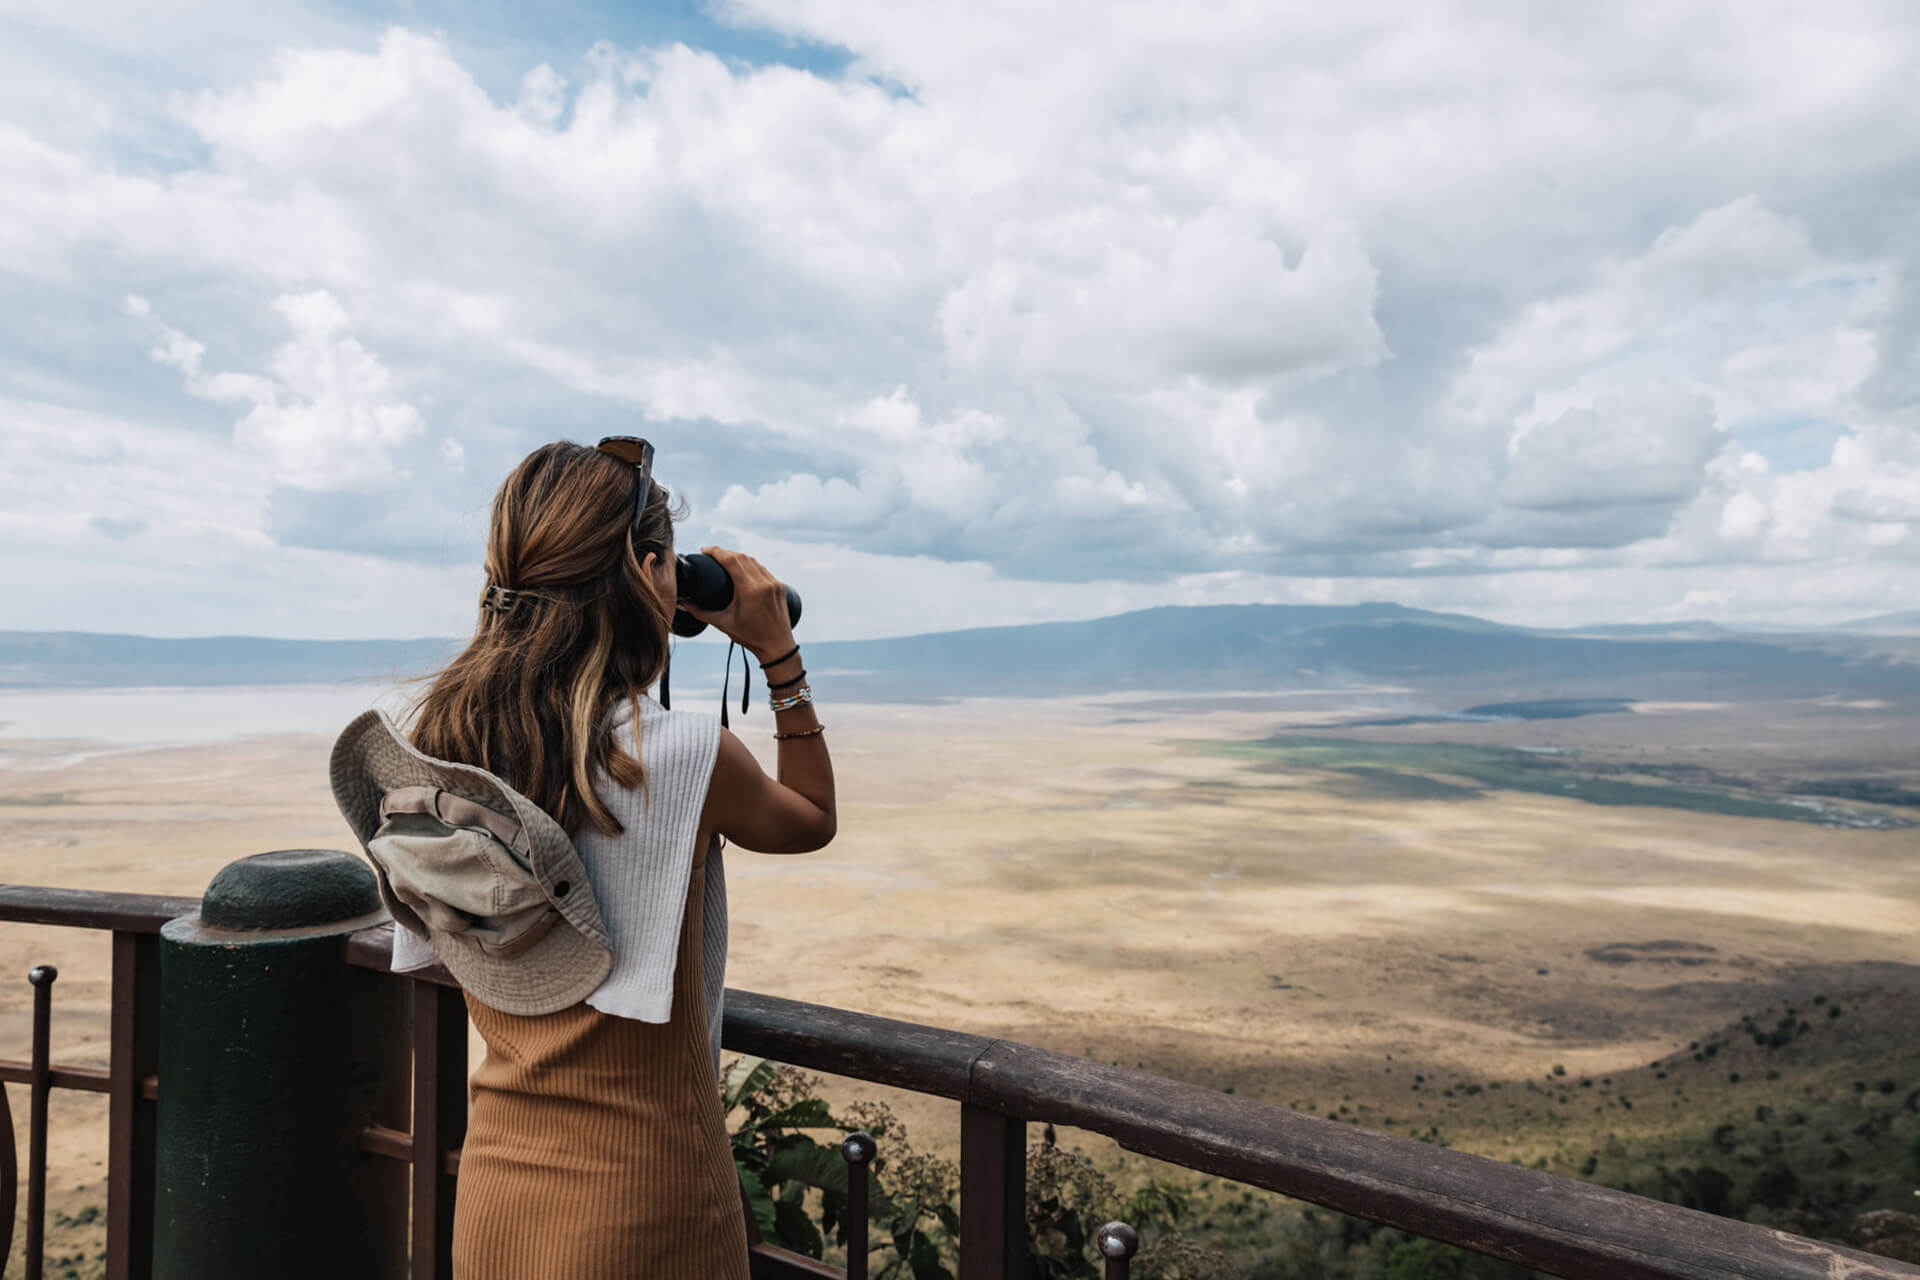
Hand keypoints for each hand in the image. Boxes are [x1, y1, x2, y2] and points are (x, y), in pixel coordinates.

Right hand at [679, 546, 795, 660]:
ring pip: (753, 561)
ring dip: (738, 557)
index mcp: (749, 590)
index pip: (731, 560)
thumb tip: (682, 604)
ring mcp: (773, 584)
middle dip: (725, 552)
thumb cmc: (750, 637)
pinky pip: (763, 569)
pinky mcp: (779, 586)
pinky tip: (743, 567)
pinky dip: (751, 565)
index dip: (716, 551)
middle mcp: (763, 583)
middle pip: (741, 557)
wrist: (776, 646)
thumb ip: (700, 612)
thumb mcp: (722, 623)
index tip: (704, 550)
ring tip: (725, 559)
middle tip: (711, 555)